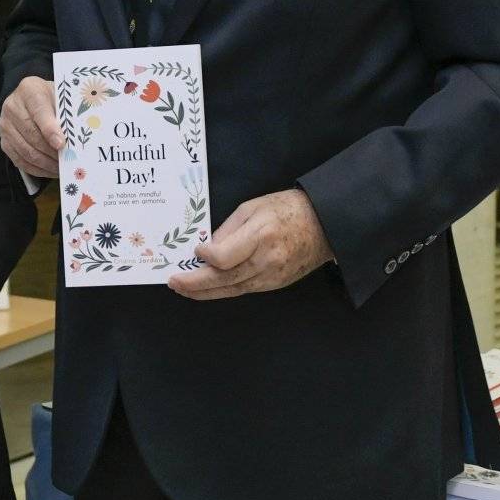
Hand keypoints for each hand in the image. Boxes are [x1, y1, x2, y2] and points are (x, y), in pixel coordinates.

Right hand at [0, 76, 61, 178]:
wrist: (31, 99)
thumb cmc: (51, 98)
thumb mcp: (60, 97)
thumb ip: (66, 114)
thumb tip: (76, 138)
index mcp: (29, 90)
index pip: (39, 112)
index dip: (50, 130)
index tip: (61, 144)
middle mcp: (12, 107)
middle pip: (32, 134)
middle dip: (51, 152)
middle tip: (68, 161)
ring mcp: (5, 125)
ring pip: (26, 150)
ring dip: (45, 163)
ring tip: (61, 169)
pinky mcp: (4, 142)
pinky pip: (20, 161)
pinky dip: (37, 169)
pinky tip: (50, 171)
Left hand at [170, 189, 331, 301]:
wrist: (325, 225)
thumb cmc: (288, 209)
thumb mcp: (253, 207)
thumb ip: (228, 228)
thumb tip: (207, 247)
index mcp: (261, 235)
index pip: (225, 257)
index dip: (206, 257)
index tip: (196, 250)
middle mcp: (266, 260)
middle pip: (224, 279)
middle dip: (195, 284)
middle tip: (174, 283)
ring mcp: (272, 276)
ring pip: (232, 290)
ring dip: (205, 292)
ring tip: (184, 289)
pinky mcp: (275, 284)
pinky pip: (244, 290)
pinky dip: (223, 290)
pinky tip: (208, 288)